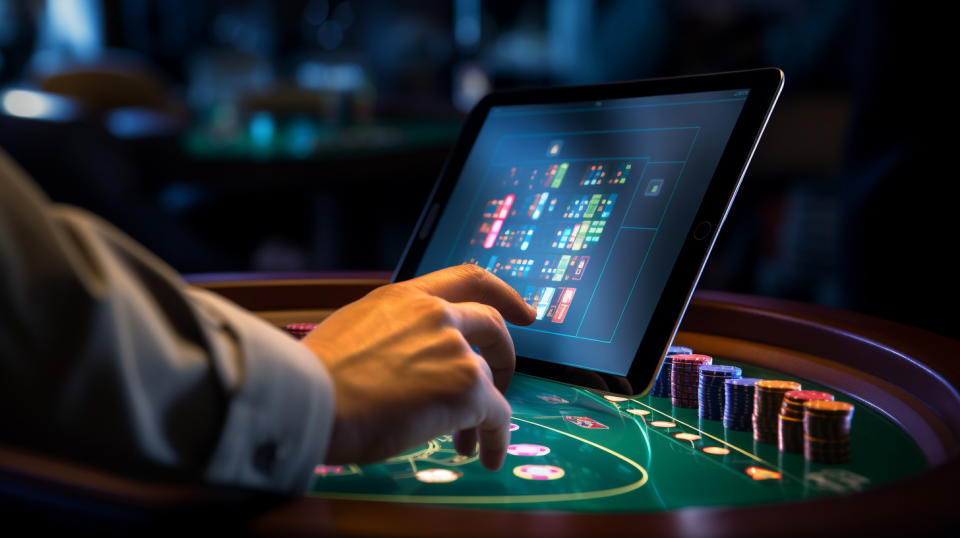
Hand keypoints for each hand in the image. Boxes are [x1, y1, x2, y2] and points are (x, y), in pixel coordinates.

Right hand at [302, 264, 535, 470]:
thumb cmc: (315, 379)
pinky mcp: (466, 386)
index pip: (468, 278)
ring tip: (464, 443)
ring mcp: (455, 348)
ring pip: (488, 378)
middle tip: (503, 382)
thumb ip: (391, 334)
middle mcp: (436, 314)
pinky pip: (497, 414)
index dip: (503, 294)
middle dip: (506, 355)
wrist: (309, 400)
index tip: (523, 311)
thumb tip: (403, 360)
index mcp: (405, 298)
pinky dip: (496, 438)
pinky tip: (486, 456)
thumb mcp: (353, 331)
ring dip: (482, 412)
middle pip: (492, 324)